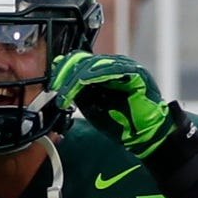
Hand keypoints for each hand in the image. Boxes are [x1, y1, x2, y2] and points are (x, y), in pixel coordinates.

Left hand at [45, 50, 177, 157]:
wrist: (145, 137)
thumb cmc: (121, 124)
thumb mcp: (92, 107)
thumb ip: (80, 94)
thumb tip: (60, 83)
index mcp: (106, 72)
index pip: (82, 62)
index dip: (65, 70)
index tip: (52, 83)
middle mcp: (116, 66)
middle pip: (85, 60)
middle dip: (66, 73)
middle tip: (55, 87)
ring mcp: (126, 68)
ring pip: (95, 64)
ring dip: (76, 78)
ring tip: (65, 92)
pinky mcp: (136, 74)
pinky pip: (111, 69)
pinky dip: (93, 76)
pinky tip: (81, 85)